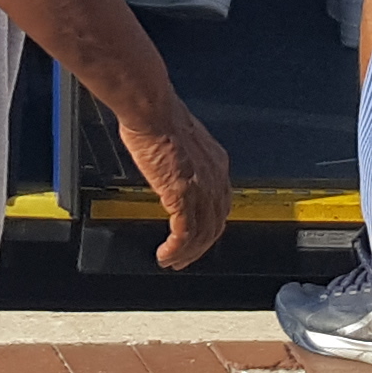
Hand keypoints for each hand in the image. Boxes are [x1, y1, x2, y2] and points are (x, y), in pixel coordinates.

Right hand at [122, 104, 234, 268]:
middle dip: (200, 247)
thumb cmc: (158, 117)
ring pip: (202, 234)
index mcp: (216, 163)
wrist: (151, 111)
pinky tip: (165, 255)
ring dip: (187, 254)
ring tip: (172, 261)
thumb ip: (183, 159)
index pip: (220, 204)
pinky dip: (176, 250)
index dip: (210, 226)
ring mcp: (200, 188)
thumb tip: (172, 166)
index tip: (198, 237)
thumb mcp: (181, 141)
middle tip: (185, 259)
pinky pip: (184, 234)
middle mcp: (214, 178)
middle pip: (215, 224)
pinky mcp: (183, 196)